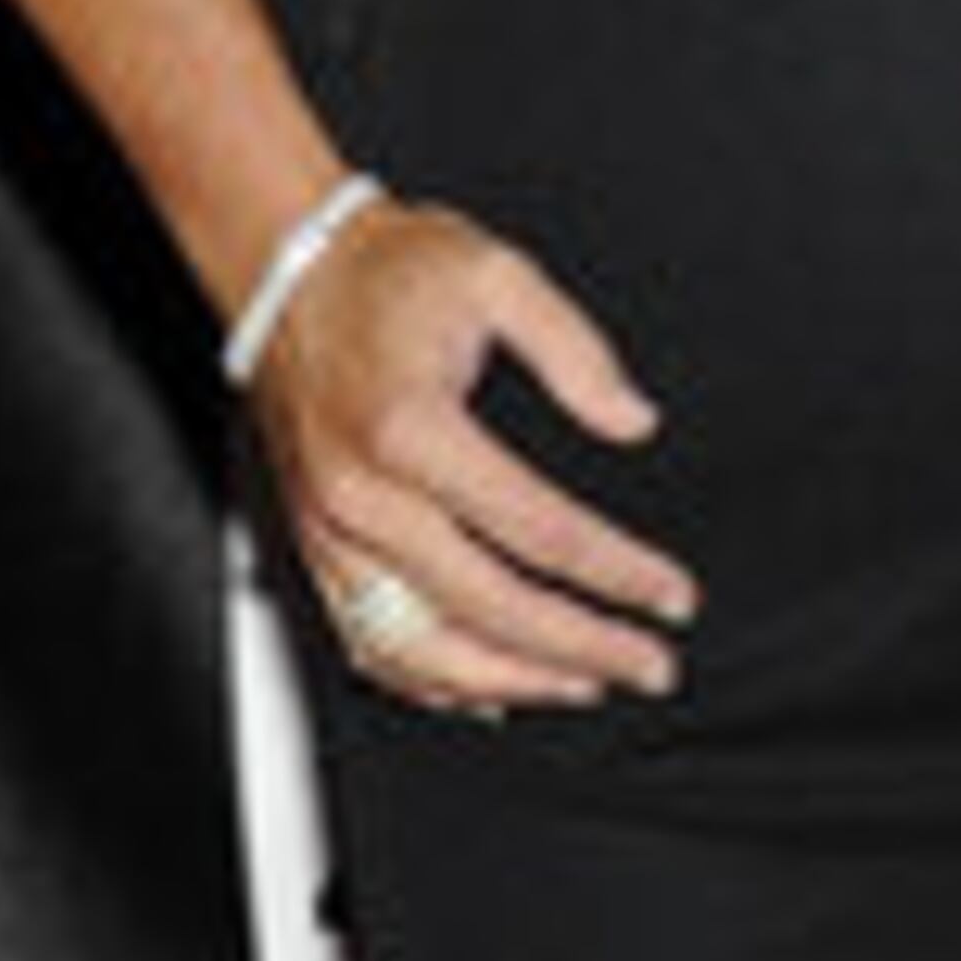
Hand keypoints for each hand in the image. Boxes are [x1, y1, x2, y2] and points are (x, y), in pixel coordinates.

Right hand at [248, 195, 698, 713]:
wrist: (286, 273)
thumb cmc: (392, 271)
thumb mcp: (499, 274)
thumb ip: (575, 350)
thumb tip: (635, 422)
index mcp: (412, 429)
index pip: (539, 530)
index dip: (618, 572)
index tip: (674, 595)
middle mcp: (362, 495)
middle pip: (487, 606)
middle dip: (581, 647)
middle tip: (651, 664)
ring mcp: (331, 531)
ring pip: (422, 647)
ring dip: (512, 679)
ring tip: (585, 683)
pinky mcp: (315, 545)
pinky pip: (368, 640)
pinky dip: (432, 682)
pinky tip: (492, 689)